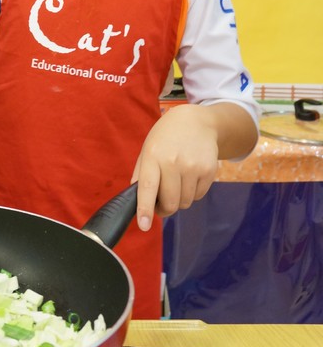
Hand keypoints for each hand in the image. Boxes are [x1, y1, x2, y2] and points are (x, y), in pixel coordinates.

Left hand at [131, 104, 219, 231]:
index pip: (147, 187)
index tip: (144, 225)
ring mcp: (193, 167)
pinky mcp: (209, 171)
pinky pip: (198, 196)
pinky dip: (192, 193)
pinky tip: (190, 176)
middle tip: (161, 201)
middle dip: (164, 208)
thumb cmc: (167, 137)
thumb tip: (137, 200)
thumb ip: (141, 174)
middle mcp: (174, 162)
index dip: (145, 209)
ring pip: (185, 203)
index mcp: (153, 156)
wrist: (197, 121)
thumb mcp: (148, 148)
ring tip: (177, 182)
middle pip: (170, 203)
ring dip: (179, 200)